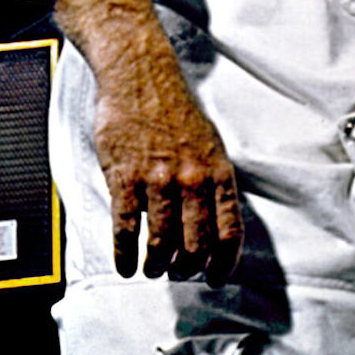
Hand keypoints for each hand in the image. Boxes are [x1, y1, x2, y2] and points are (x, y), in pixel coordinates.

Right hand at [56, 0, 244, 279]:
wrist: (140, 77)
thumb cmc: (175, 111)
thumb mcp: (211, 144)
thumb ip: (213, 183)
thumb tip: (216, 221)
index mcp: (218, 173)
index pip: (229, 232)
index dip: (224, 263)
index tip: (216, 278)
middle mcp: (192, 180)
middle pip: (195, 244)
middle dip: (187, 268)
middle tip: (178, 275)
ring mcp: (158, 180)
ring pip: (162, 242)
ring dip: (157, 265)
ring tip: (152, 271)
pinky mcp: (125, 177)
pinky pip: (126, 228)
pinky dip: (125, 253)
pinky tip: (125, 265)